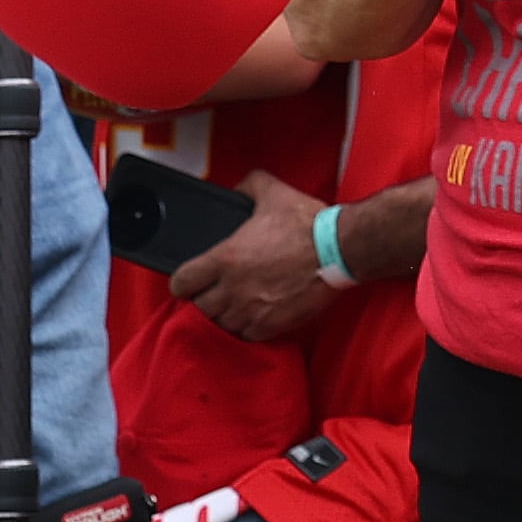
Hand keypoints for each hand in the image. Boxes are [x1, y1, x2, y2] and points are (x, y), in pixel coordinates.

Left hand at [172, 168, 337, 342]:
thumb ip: (249, 186)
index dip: (183, 280)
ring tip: (234, 303)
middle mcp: (233, 289)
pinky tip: (254, 314)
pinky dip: (246, 327)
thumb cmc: (308, 224)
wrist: (339, 251)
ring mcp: (251, 310)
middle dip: (203, 299)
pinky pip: (246, 335)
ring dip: (224, 315)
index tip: (190, 279)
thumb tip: (239, 189)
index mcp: (225, 258)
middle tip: (215, 290)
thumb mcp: (274, 193)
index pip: (182, 282)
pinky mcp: (271, 325)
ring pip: (221, 324)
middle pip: (199, 308)